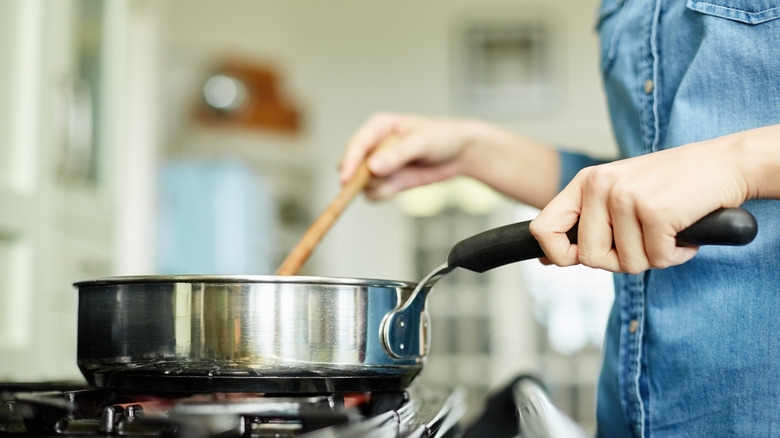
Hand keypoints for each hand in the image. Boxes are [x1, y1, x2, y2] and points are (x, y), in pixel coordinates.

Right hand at [340, 113, 477, 199]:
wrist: (460, 153)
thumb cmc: (442, 137)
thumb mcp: (421, 142)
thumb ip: (397, 154)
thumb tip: (373, 167)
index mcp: (378, 127)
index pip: (356, 145)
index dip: (349, 162)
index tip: (346, 180)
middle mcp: (373, 146)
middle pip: (351, 166)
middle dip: (362, 178)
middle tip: (383, 180)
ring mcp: (378, 165)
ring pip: (362, 184)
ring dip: (378, 186)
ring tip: (401, 177)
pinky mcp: (386, 181)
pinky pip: (374, 194)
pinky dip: (385, 194)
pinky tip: (401, 185)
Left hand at [529, 134, 754, 273]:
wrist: (725, 163)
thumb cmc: (671, 184)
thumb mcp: (617, 194)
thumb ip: (584, 223)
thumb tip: (546, 260)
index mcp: (586, 182)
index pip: (543, 229)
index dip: (557, 255)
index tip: (575, 260)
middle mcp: (600, 186)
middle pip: (589, 257)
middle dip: (620, 260)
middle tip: (644, 239)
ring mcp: (626, 197)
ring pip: (627, 263)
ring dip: (653, 256)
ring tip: (667, 228)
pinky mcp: (655, 211)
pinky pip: (657, 260)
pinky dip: (676, 254)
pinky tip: (683, 230)